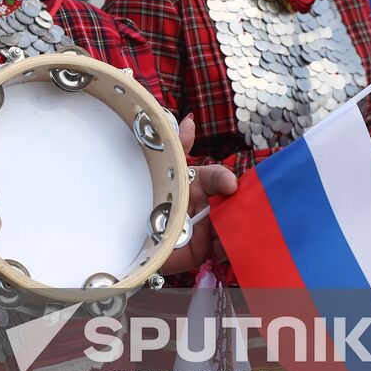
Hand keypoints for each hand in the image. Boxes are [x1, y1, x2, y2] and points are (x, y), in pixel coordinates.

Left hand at [161, 114, 237, 273]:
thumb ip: (177, 146)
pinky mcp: (205, 251)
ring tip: (226, 231)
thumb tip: (189, 119)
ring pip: (232, 226)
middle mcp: (209, 204)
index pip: (219, 178)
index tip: (230, 185)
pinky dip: (226, 248)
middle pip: (233, 204)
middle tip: (236, 209)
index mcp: (201, 183)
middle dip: (238, 206)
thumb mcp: (164, 168)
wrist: (132, 236)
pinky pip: (224, 249)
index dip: (224, 179)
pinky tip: (219, 246)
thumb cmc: (150, 197)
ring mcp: (210, 228)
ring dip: (233, 228)